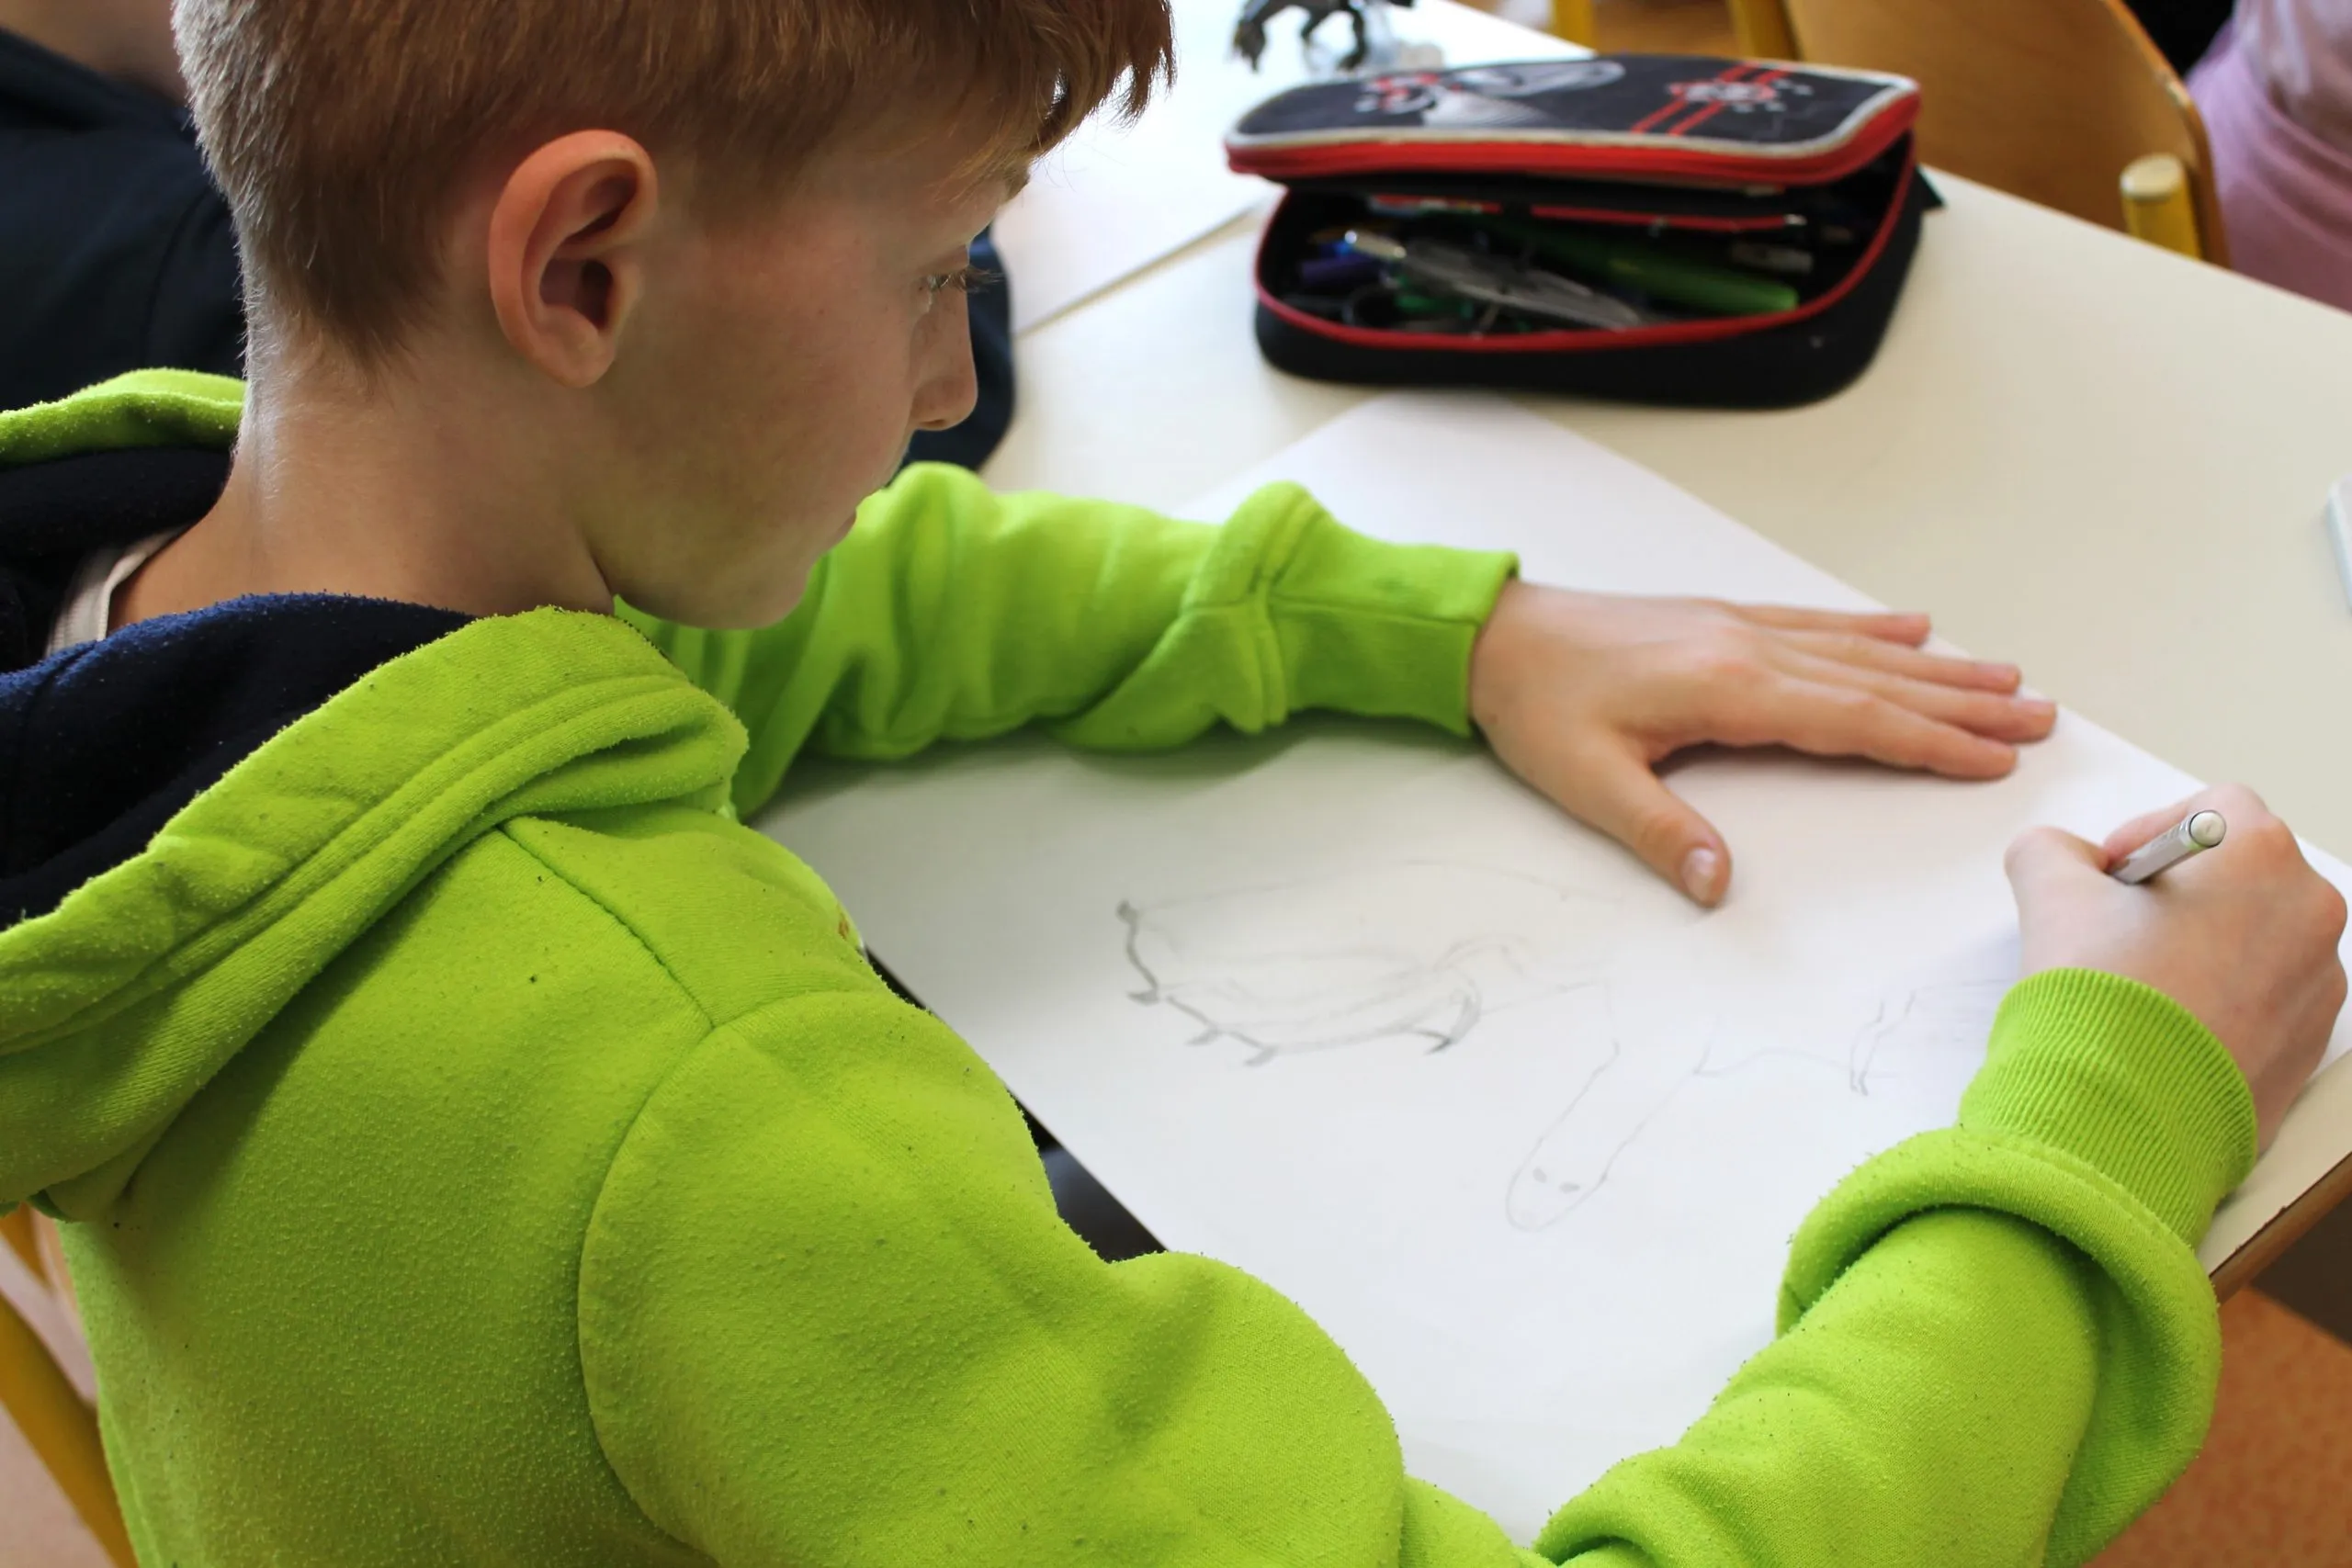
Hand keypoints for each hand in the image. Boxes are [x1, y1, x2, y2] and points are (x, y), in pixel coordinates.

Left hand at [1468, 582, 2055, 903]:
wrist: (1496, 636)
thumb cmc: (1538, 709)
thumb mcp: (1587, 784)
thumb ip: (1659, 834)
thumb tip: (1717, 886)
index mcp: (1729, 690)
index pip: (1853, 722)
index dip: (1929, 742)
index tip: (1994, 757)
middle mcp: (1749, 648)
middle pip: (1878, 682)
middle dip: (1962, 703)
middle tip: (2040, 715)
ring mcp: (1739, 626)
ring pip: (1859, 649)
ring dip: (1937, 665)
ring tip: (2007, 674)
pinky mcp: (1723, 619)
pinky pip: (1816, 622)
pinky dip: (1872, 628)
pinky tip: (1914, 628)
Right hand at [2006, 785, 2346, 1147]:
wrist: (2123, 1114)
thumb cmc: (2102, 999)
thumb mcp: (2049, 892)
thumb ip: (2051, 851)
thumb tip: (2061, 858)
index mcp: (2262, 857)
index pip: (2215, 808)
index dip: (2150, 832)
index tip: (2111, 875)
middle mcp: (2309, 913)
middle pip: (2243, 873)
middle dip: (2182, 892)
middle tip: (2120, 928)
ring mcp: (2319, 983)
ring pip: (2258, 938)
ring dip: (2204, 946)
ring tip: (2141, 984)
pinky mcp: (2311, 1043)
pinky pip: (2268, 999)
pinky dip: (2224, 1000)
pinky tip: (2166, 1026)